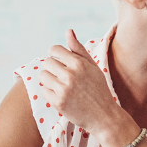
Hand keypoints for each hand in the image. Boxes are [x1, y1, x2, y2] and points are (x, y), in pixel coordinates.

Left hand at [37, 29, 136, 144]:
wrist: (104, 116)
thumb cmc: (98, 89)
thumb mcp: (92, 66)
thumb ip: (79, 49)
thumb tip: (68, 31)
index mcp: (79, 63)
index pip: (54, 49)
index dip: (55, 55)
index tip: (60, 62)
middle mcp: (70, 74)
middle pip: (47, 62)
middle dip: (52, 68)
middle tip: (62, 77)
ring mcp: (63, 89)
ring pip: (42, 76)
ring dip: (49, 80)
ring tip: (60, 86)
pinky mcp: (58, 102)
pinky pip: (43, 90)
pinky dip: (49, 93)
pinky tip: (61, 96)